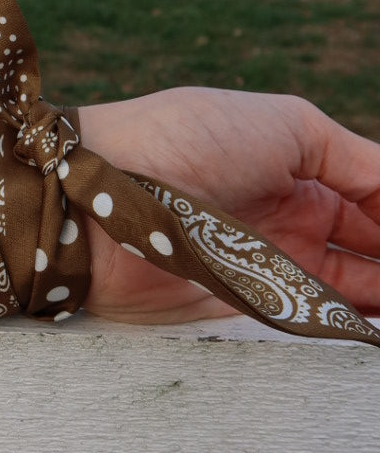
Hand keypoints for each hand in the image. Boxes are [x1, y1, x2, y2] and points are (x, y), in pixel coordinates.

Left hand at [77, 88, 379, 326]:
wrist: (101, 194)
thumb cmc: (184, 138)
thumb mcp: (286, 125)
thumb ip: (357, 158)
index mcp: (304, 168)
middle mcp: (296, 219)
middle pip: (376, 248)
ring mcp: (277, 266)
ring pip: (363, 290)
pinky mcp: (254, 309)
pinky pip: (325, 325)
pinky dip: (367, 328)